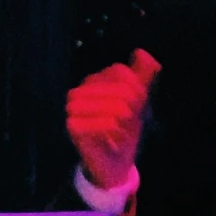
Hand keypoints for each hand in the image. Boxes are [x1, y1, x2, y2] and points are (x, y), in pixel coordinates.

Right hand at [65, 48, 159, 189]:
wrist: (112, 163)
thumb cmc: (123, 131)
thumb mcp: (137, 101)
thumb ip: (141, 75)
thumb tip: (142, 52)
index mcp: (94, 81)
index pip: (120, 72)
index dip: (136, 88)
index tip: (138, 106)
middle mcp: (81, 91)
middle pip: (120, 89)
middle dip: (132, 107)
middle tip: (131, 122)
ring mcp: (74, 109)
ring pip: (112, 105)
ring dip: (124, 121)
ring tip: (123, 131)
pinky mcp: (73, 127)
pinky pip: (103, 123)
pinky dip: (115, 132)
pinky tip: (115, 139)